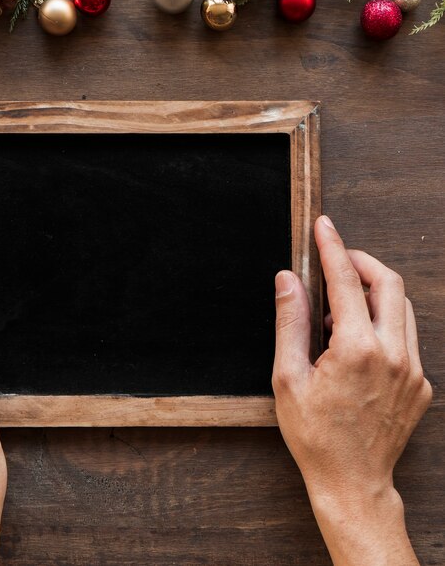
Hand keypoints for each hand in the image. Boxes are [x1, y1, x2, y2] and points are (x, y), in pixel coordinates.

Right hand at [273, 216, 431, 565]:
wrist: (352, 481)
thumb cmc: (314, 434)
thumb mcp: (288, 376)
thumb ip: (290, 322)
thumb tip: (288, 280)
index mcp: (356, 349)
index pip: (345, 281)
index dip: (332, 247)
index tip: (324, 226)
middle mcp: (393, 354)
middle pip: (388, 282)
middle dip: (361, 261)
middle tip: (335, 260)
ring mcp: (413, 369)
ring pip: (401, 306)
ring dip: (372, 292)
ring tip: (338, 310)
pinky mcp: (421, 383)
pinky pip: (405, 335)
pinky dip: (381, 322)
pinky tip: (355, 341)